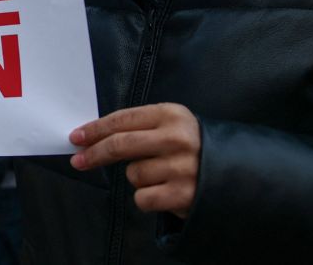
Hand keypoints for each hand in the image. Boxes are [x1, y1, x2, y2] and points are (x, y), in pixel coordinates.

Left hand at [70, 103, 200, 217]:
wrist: (236, 173)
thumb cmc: (193, 147)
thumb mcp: (173, 126)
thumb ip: (140, 127)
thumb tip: (93, 138)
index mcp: (172, 115)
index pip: (123, 120)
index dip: (95, 129)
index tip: (76, 137)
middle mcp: (177, 138)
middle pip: (120, 144)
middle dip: (94, 153)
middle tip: (78, 160)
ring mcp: (181, 167)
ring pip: (133, 174)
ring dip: (138, 178)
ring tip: (161, 175)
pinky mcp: (182, 195)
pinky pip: (142, 198)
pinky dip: (148, 198)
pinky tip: (166, 191)